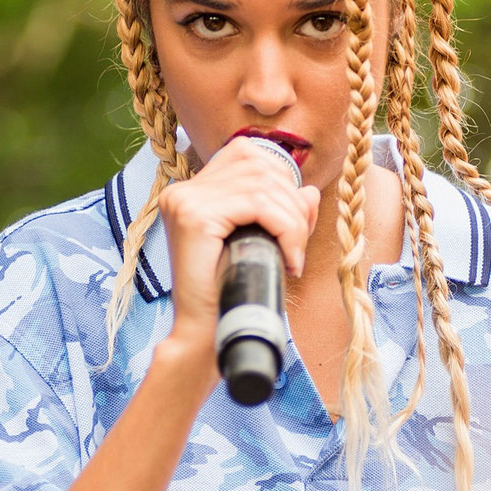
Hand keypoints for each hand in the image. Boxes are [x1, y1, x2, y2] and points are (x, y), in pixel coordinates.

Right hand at [158, 138, 320, 354]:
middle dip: (292, 203)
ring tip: (294, 255)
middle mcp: (182, 190)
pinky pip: (258, 205)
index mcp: (190, 191)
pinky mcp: (194, 216)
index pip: (245, 154)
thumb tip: (309, 191)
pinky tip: (289, 259)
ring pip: (263, 185)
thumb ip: (283, 212)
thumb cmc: (232, 294)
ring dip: (293, 221)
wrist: (205, 336)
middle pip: (259, 166)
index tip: (290, 220)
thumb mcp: (261, 243)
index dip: (279, 178)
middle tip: (297, 245)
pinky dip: (286, 230)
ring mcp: (184, 200)